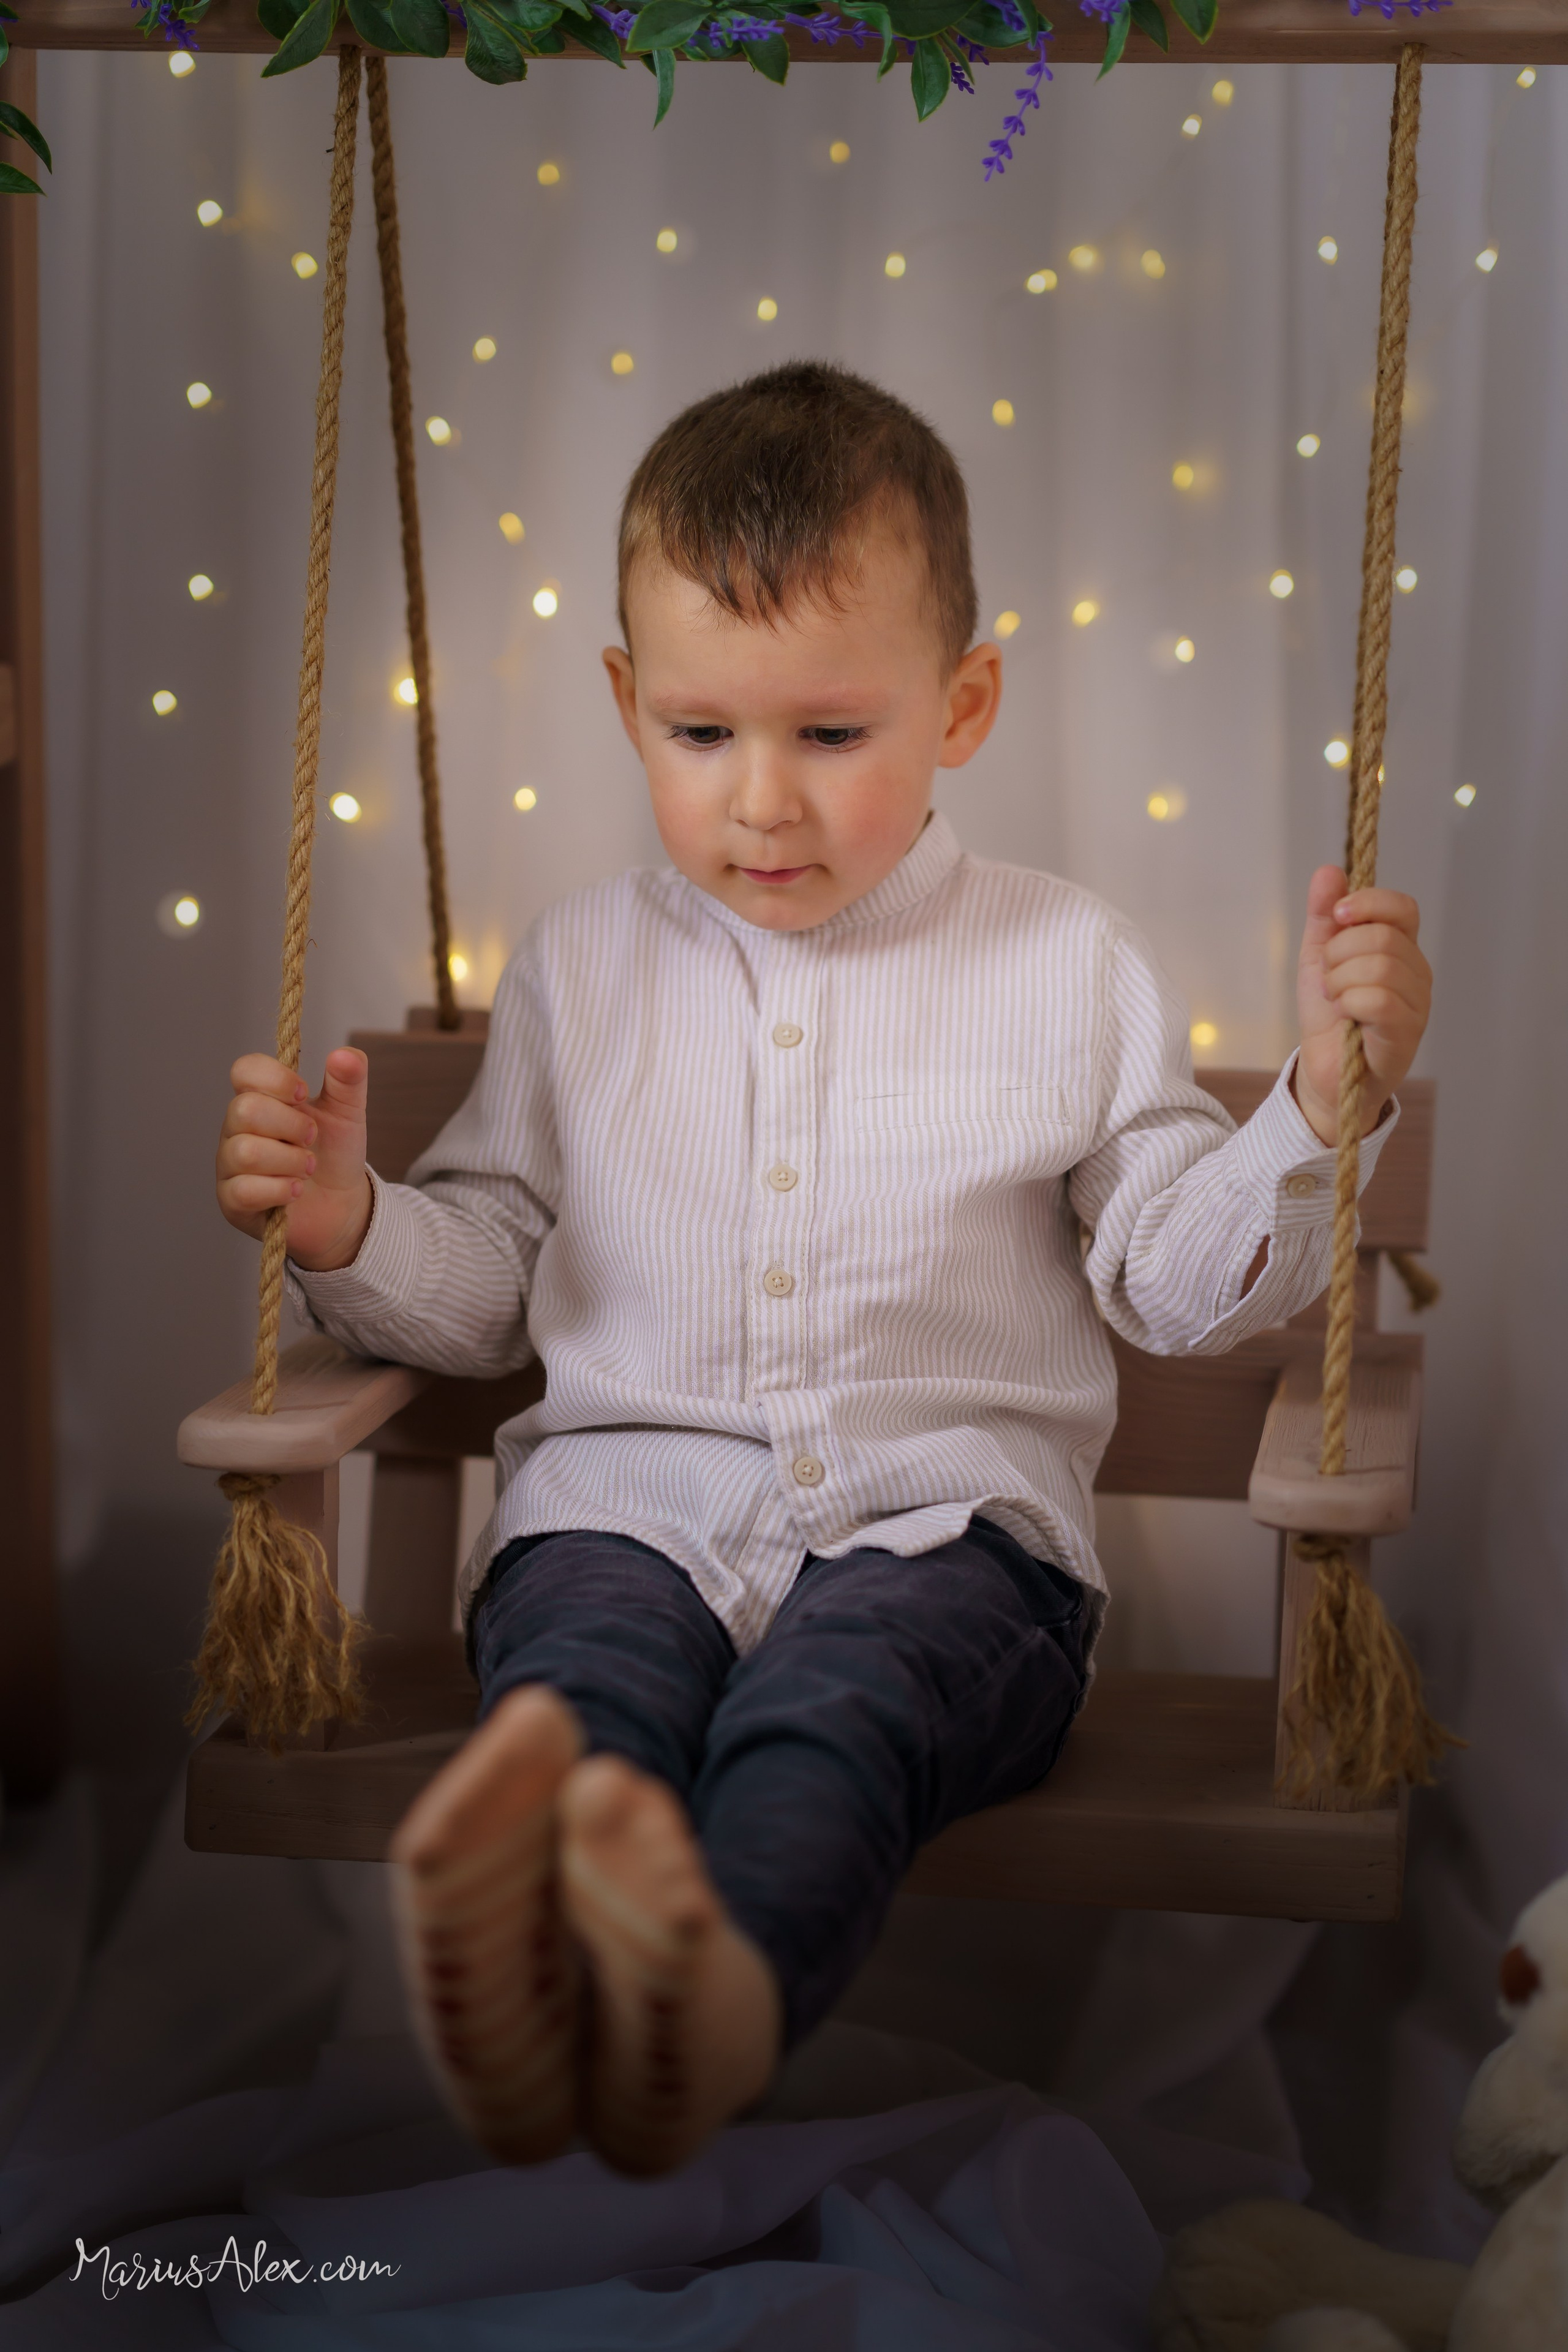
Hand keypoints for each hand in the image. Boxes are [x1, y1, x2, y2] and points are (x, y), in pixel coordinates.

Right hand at [216, 1047, 372, 1270]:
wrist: (343, 1205)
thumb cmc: (335, 1154)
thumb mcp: (348, 1113)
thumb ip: (348, 1081)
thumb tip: (345, 1054)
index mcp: (260, 1098)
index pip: (243, 1070)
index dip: (275, 1078)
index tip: (305, 1094)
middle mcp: (237, 1128)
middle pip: (244, 1110)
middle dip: (291, 1126)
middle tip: (312, 1140)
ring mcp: (230, 1165)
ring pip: (245, 1152)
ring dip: (290, 1161)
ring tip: (308, 1168)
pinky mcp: (233, 1201)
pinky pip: (245, 1190)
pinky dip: (281, 1190)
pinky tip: (297, 1190)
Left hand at [1294, 865, 1430, 1145]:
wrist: (1323, 1070)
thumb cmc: (1328, 1014)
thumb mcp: (1318, 956)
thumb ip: (1324, 915)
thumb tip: (1329, 871)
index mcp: (1400, 948)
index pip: (1403, 907)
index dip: (1368, 903)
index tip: (1335, 916)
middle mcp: (1417, 973)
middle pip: (1382, 937)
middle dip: (1338, 953)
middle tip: (1326, 977)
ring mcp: (1417, 1004)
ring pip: (1380, 967)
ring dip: (1339, 981)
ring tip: (1333, 998)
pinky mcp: (1407, 1034)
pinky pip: (1380, 1000)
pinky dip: (1349, 1002)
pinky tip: (1343, 1015)